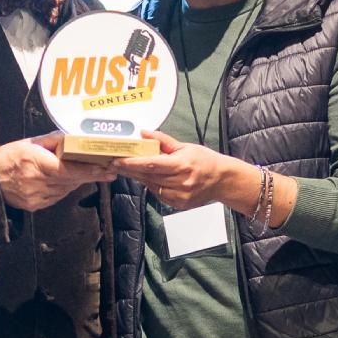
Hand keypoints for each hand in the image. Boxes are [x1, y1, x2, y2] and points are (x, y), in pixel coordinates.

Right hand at [0, 133, 113, 210]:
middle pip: (71, 180)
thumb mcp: (30, 143)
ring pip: (66, 189)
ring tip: (85, 172)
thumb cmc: (11, 156)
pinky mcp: (35, 206)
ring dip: (77, 181)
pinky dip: (65, 189)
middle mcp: (36, 181)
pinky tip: (65, 181)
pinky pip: (58, 197)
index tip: (106, 169)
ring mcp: (36, 196)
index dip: (88, 170)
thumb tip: (73, 139)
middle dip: (90, 175)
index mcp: (35, 162)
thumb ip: (52, 141)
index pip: (67, 169)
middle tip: (108, 170)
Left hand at [110, 130, 247, 210]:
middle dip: (129, 170)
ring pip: (151, 186)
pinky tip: (147, 178)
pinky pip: (159, 194)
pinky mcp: (179, 204)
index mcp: (182, 165)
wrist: (222, 180)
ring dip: (138, 178)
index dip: (132, 163)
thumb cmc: (205, 161)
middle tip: (115, 164)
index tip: (118, 160)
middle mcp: (180, 182)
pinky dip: (151, 186)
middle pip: (148, 176)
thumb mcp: (185, 146)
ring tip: (127, 169)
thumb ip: (163, 140)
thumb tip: (144, 133)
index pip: (151, 164)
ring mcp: (179, 195)